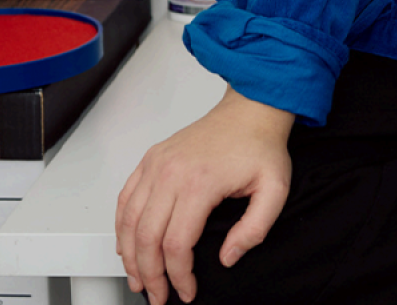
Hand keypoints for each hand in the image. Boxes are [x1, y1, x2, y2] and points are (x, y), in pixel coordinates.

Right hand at [115, 86, 294, 304]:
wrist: (251, 109)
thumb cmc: (260, 145)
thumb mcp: (275, 189)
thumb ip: (254, 229)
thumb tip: (227, 256)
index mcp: (200, 182)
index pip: (176, 244)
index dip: (178, 275)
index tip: (187, 290)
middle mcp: (171, 173)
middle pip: (146, 238)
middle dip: (150, 275)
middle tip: (158, 295)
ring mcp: (157, 164)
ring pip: (129, 221)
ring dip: (130, 257)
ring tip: (138, 279)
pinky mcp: (151, 159)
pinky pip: (125, 198)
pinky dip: (121, 227)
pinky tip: (126, 246)